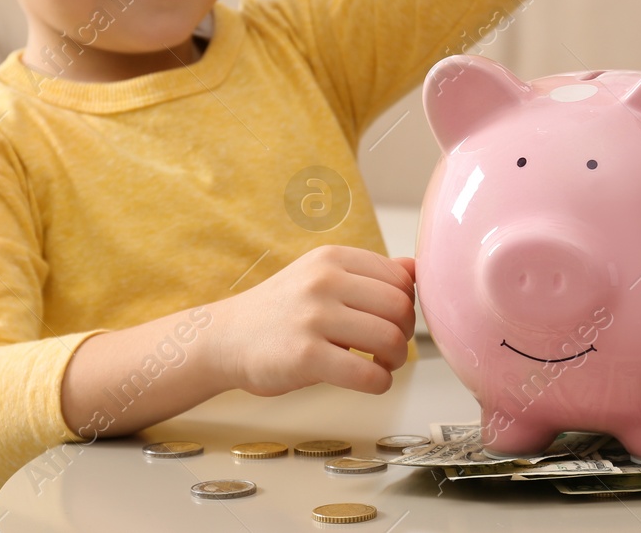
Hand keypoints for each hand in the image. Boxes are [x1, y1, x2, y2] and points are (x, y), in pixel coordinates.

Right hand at [204, 245, 415, 396]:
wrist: (225, 338)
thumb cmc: (280, 311)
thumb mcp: (320, 275)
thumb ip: (368, 273)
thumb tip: (415, 268)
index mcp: (333, 258)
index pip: (400, 277)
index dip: (407, 303)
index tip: (394, 320)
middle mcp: (325, 281)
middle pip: (400, 306)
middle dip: (405, 333)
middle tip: (390, 347)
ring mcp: (314, 317)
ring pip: (390, 338)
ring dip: (396, 360)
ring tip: (382, 365)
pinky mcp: (305, 357)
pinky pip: (367, 373)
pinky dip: (381, 383)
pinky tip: (372, 382)